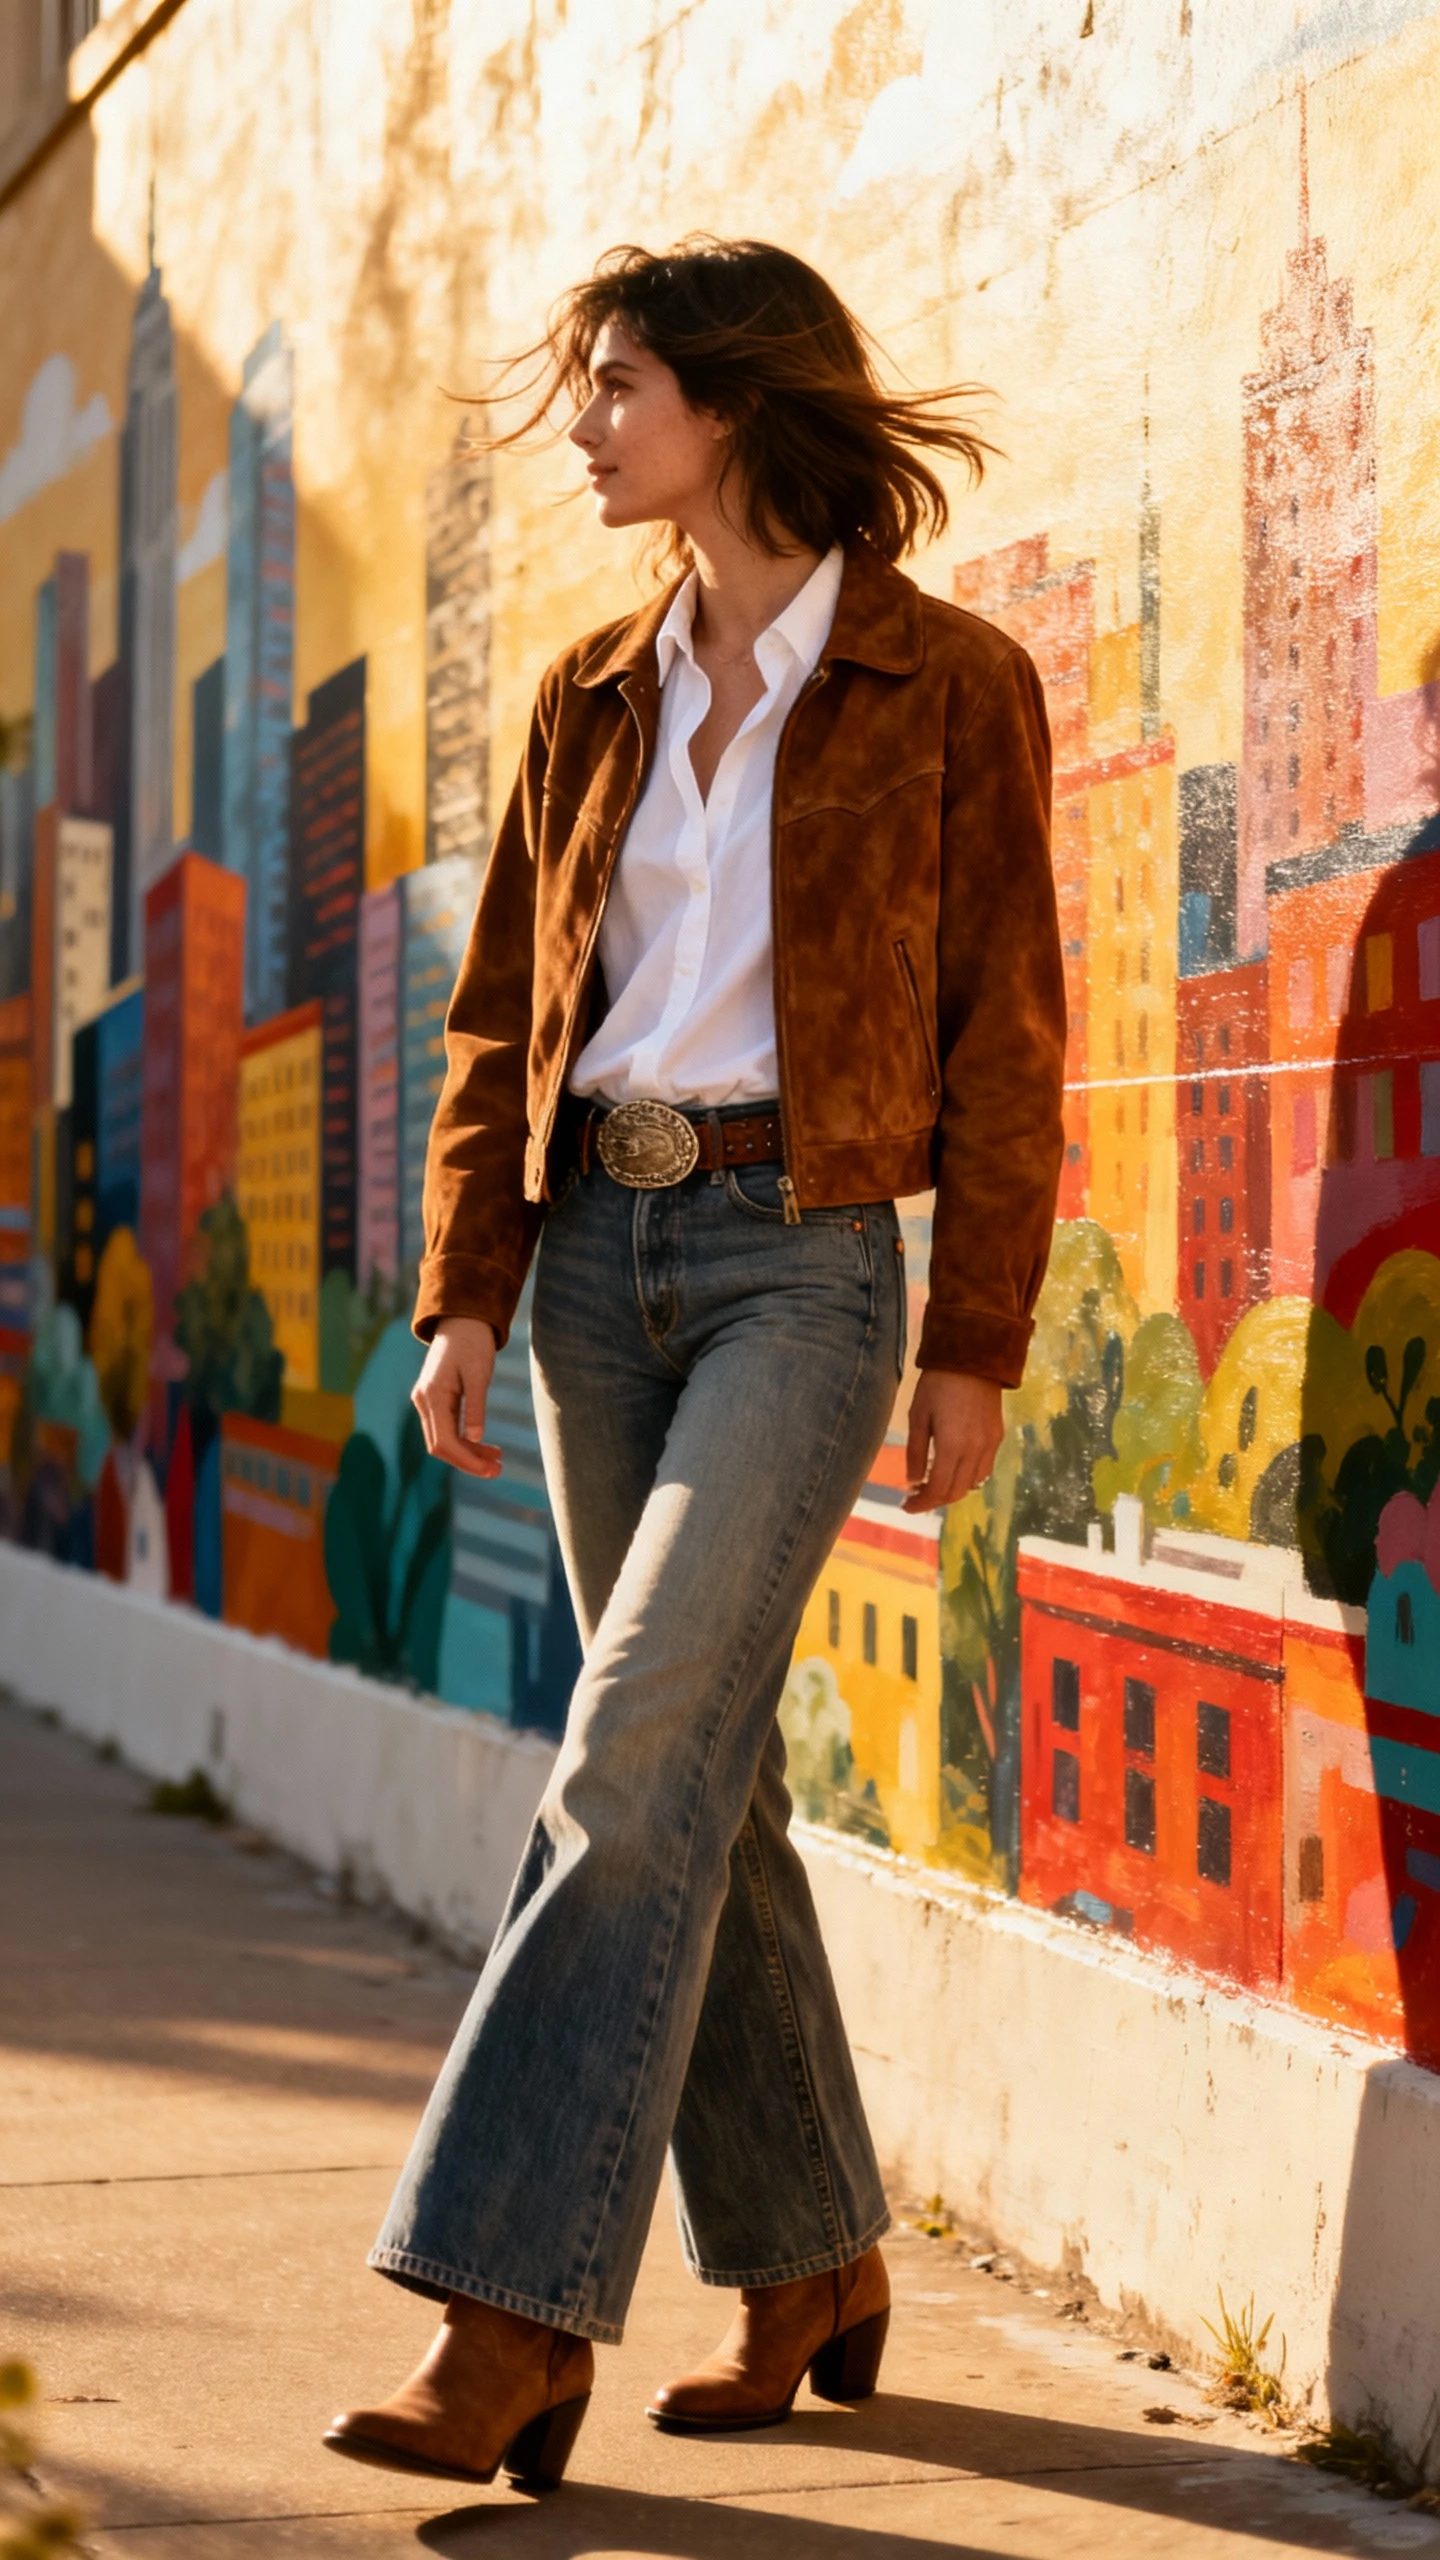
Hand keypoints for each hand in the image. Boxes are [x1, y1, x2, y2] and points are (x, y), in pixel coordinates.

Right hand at [411, 1318, 503, 1477]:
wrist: (462, 1320)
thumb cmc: (473, 1343)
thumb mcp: (479, 1375)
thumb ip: (475, 1407)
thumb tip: (474, 1439)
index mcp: (432, 1395)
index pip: (443, 1442)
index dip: (466, 1460)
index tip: (491, 1470)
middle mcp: (423, 1401)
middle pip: (440, 1446)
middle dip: (468, 1461)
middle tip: (498, 1470)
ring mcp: (426, 1401)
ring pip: (443, 1440)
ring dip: (468, 1453)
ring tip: (497, 1460)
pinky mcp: (434, 1400)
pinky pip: (446, 1428)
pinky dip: (464, 1440)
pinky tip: (486, 1445)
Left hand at [904, 1370, 1004, 1511]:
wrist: (974, 1357)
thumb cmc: (938, 1383)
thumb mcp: (917, 1415)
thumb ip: (915, 1452)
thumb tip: (913, 1481)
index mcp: (952, 1446)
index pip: (938, 1489)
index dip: (922, 1503)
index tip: (906, 1506)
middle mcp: (975, 1450)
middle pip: (956, 1492)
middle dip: (935, 1500)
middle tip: (915, 1497)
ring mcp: (990, 1444)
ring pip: (972, 1484)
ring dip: (952, 1489)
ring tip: (932, 1483)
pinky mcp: (997, 1436)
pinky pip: (984, 1468)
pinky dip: (967, 1477)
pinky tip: (953, 1468)